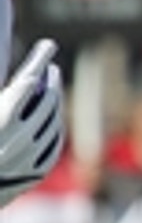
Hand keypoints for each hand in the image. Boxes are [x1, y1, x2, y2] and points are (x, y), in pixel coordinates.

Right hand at [0, 39, 63, 205]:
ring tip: (50, 91)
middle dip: (51, 81)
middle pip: (47, 102)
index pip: (27, 84)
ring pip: (54, 123)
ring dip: (54, 104)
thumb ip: (4, 96)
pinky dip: (53, 129)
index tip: (48, 47)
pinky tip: (52, 119)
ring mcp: (28, 159)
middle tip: (50, 69)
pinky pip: (53, 145)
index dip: (39, 62)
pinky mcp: (35, 175)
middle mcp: (17, 141)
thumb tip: (24, 78)